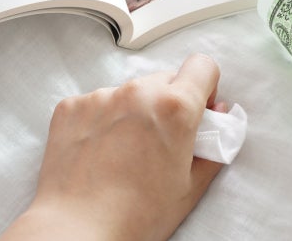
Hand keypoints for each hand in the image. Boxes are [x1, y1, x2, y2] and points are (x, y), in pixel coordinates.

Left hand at [0, 53, 226, 240]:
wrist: (76, 230)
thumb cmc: (134, 217)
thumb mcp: (190, 187)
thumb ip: (213, 147)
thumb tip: (219, 120)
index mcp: (175, 108)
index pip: (203, 66)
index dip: (205, 86)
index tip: (199, 106)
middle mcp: (138, 93)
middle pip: (165, 79)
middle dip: (169, 103)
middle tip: (162, 140)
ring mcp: (101, 97)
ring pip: (130, 91)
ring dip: (134, 111)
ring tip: (126, 152)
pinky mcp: (72, 106)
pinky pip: (98, 102)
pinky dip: (102, 120)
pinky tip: (100, 152)